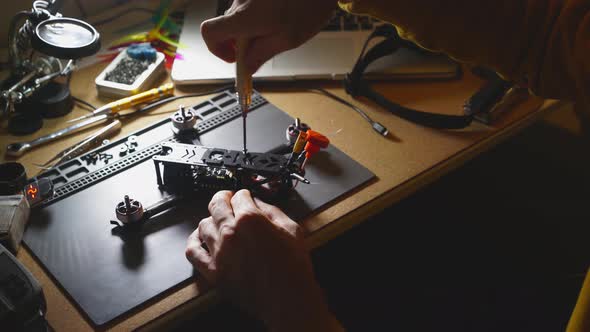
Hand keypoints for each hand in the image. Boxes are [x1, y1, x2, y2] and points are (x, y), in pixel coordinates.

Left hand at [186, 190, 341, 331]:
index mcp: (250, 220)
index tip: (245, 197)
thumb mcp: (292, 229)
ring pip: (203, 224)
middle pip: (216, 204)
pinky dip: (194, 241)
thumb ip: (272, 211)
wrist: (287, 298)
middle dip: (223, 198)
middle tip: (228, 200)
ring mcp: (218, 252)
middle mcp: (230, 233)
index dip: (244, 194)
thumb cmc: (292, 267)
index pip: (239, 196)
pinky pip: (192, 251)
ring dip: (212, 219)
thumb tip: (259, 204)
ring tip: (219, 221)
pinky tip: (201, 239)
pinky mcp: (212, 271)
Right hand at [201, 0, 338, 73]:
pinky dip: (259, 17)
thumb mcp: (287, 39)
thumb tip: (246, 67)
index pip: (210, 32)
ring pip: (240, 17)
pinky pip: (250, 7)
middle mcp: (240, 1)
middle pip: (226, 27)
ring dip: (252, 29)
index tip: (234, 58)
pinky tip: (281, 18)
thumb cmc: (309, 6)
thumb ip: (261, 54)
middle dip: (241, 43)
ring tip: (279, 31)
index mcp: (244, 17)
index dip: (217, 49)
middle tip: (263, 50)